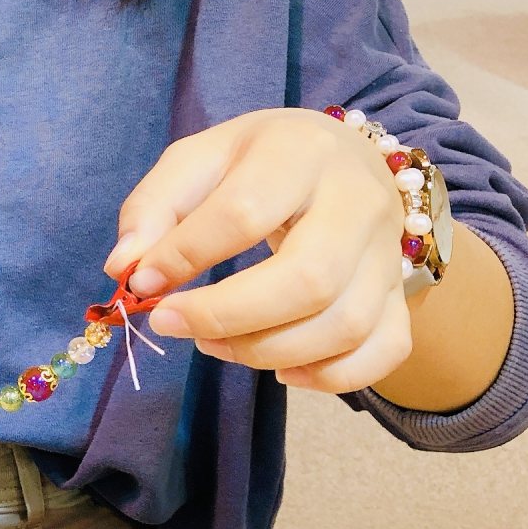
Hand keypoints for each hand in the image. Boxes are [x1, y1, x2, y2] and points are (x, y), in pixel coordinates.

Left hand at [102, 108, 411, 393]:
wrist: (346, 159)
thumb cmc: (259, 162)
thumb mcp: (200, 158)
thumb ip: (154, 207)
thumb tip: (124, 268)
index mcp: (300, 152)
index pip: (243, 213)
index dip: (185, 256)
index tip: (141, 283)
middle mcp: (359, 201)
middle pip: (308, 280)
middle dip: (228, 316)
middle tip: (172, 323)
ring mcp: (389, 251)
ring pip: (346, 324)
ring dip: (268, 351)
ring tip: (213, 343)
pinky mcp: (403, 294)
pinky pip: (385, 351)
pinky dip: (332, 376)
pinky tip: (283, 370)